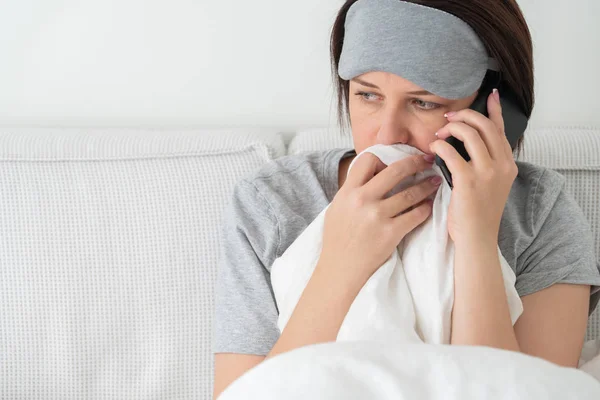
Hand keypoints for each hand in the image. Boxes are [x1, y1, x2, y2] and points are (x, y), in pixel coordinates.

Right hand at [319, 153, 440, 287]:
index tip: (396, 160)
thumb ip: (353, 190)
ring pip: (410, 193)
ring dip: (426, 185)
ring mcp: (377, 216)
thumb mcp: (337, 208)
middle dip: (415, 162)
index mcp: (348, 191)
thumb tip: (372, 174)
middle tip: (427, 160)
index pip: (368, 159)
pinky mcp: (390, 233)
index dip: (384, 157)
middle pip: (395, 171)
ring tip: (435, 181)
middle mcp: (362, 200)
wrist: (340, 269)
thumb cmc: (338, 239)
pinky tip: (429, 206)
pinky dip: (425, 209)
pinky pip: (415, 216)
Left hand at [430, 89, 517, 246]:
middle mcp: (502, 165)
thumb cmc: (478, 213)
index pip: (501, 130)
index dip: (494, 110)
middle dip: (465, 116)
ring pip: (470, 134)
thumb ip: (485, 164)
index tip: (489, 95)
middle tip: (449, 119)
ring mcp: (487, 172)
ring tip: (440, 135)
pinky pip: (451, 152)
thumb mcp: (490, 185)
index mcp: (508, 165)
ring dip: (451, 129)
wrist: (477, 238)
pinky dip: (439, 146)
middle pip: (485, 126)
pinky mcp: (469, 180)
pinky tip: (433, 149)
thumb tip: (469, 143)